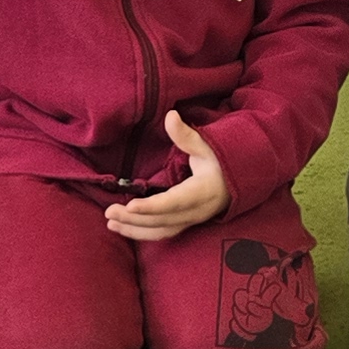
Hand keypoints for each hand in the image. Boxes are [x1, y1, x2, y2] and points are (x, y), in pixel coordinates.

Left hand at [102, 112, 227, 241]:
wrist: (240, 181)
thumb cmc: (222, 161)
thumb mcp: (207, 146)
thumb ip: (186, 135)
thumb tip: (170, 115)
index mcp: (202, 192)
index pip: (174, 203)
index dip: (152, 207)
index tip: (129, 206)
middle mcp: (196, 211)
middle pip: (162, 220)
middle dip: (134, 219)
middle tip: (108, 212)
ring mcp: (191, 221)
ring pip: (161, 231)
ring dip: (135, 230)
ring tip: (110, 223)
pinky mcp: (186, 224)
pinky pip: (163, 233)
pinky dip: (142, 232)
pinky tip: (124, 228)